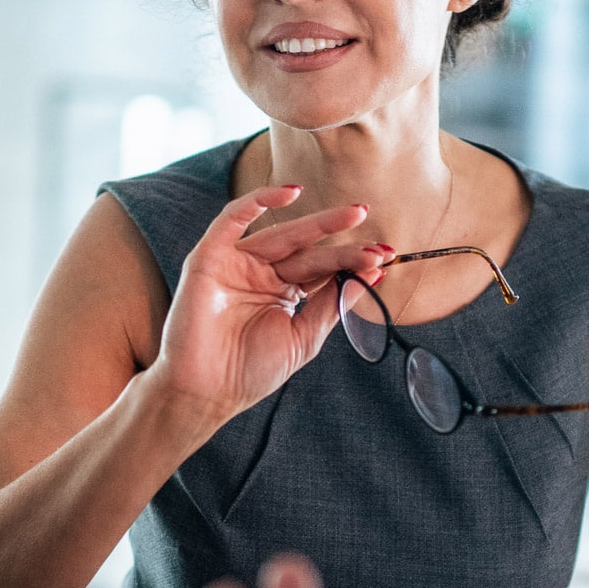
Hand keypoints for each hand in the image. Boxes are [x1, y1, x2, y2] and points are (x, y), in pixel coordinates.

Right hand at [145, 185, 390, 431]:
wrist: (205, 393)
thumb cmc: (249, 371)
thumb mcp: (303, 338)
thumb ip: (331, 305)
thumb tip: (369, 274)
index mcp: (283, 291)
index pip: (322, 269)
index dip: (352, 263)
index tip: (384, 260)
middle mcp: (261, 273)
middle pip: (308, 250)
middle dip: (343, 244)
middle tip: (378, 242)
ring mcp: (236, 262)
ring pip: (282, 234)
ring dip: (319, 224)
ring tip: (355, 216)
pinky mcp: (210, 256)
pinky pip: (233, 218)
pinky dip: (259, 201)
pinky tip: (291, 193)